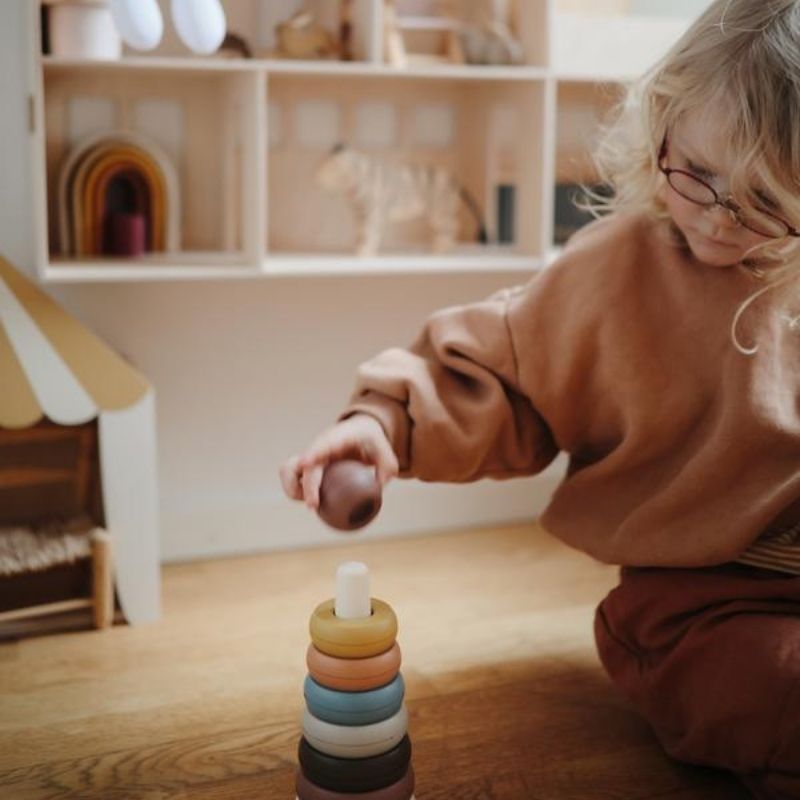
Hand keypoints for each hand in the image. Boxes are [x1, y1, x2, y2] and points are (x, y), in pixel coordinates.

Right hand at [279, 415, 398, 510]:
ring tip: (311, 503)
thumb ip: (386, 470)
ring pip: (288, 469)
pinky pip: (292, 478)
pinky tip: (310, 501)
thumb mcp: (386, 453)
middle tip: (313, 505)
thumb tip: (378, 489)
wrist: (361, 430)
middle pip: (304, 463)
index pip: (325, 442)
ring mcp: (312, 456)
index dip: (314, 451)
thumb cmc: (373, 441)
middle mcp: (321, 445)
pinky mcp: (307, 466)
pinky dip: (295, 491)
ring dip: (292, 488)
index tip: (306, 462)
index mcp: (340, 437)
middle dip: (305, 485)